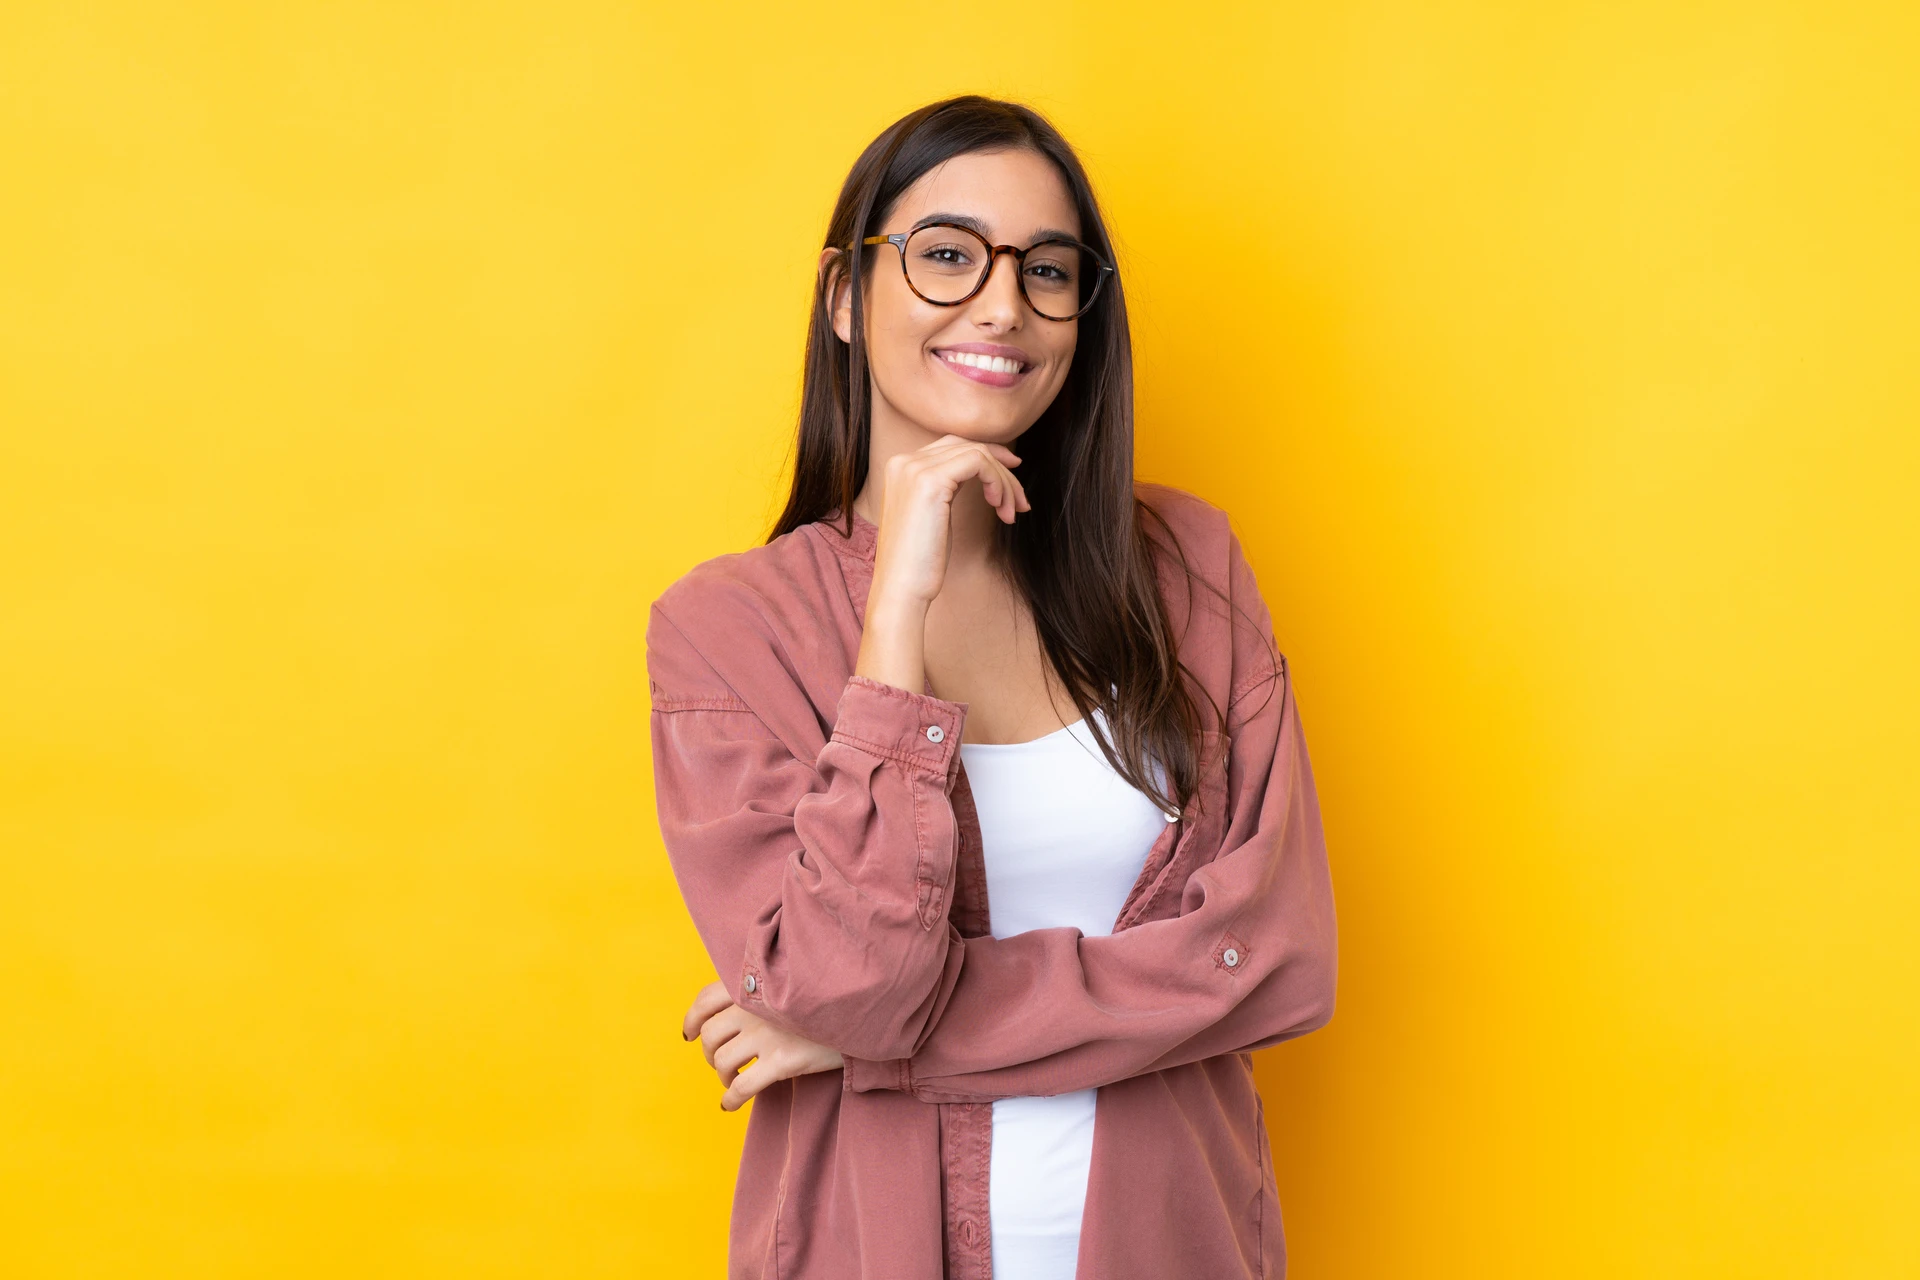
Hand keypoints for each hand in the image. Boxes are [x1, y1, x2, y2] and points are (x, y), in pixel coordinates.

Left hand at [681, 980, 844, 1111]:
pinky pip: (741, 1087)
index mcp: (756, 983)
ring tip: (733, 1081)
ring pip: (720, 1061)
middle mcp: (756, 1005)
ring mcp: (768, 1032)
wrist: (863, 1011)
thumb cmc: (827, 999)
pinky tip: (730, 1105)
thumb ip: (762, 990)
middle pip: (709, 1035)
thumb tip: (731, 1015)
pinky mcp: (783, 1060)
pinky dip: (730, 1099)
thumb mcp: (790, 984)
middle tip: (720, 1064)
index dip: (693, 1019)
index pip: (706, 999)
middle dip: (709, 1054)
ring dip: (722, 1076)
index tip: (690, 1034)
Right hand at [856, 435, 1027, 691]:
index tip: (1010, 479)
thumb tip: (984, 474)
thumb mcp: (932, 517)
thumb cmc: (919, 563)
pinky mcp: (930, 481)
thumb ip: (946, 490)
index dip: (987, 457)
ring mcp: (915, 469)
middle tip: (1020, 499)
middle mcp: (903, 461)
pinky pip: (978, 462)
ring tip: (1012, 513)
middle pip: (965, 444)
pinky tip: (1001, 508)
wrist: (901, 590)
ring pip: (977, 453)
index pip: (951, 445)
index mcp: (899, 468)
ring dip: (1004, 482)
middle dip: (1000, 466)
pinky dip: (998, 481)